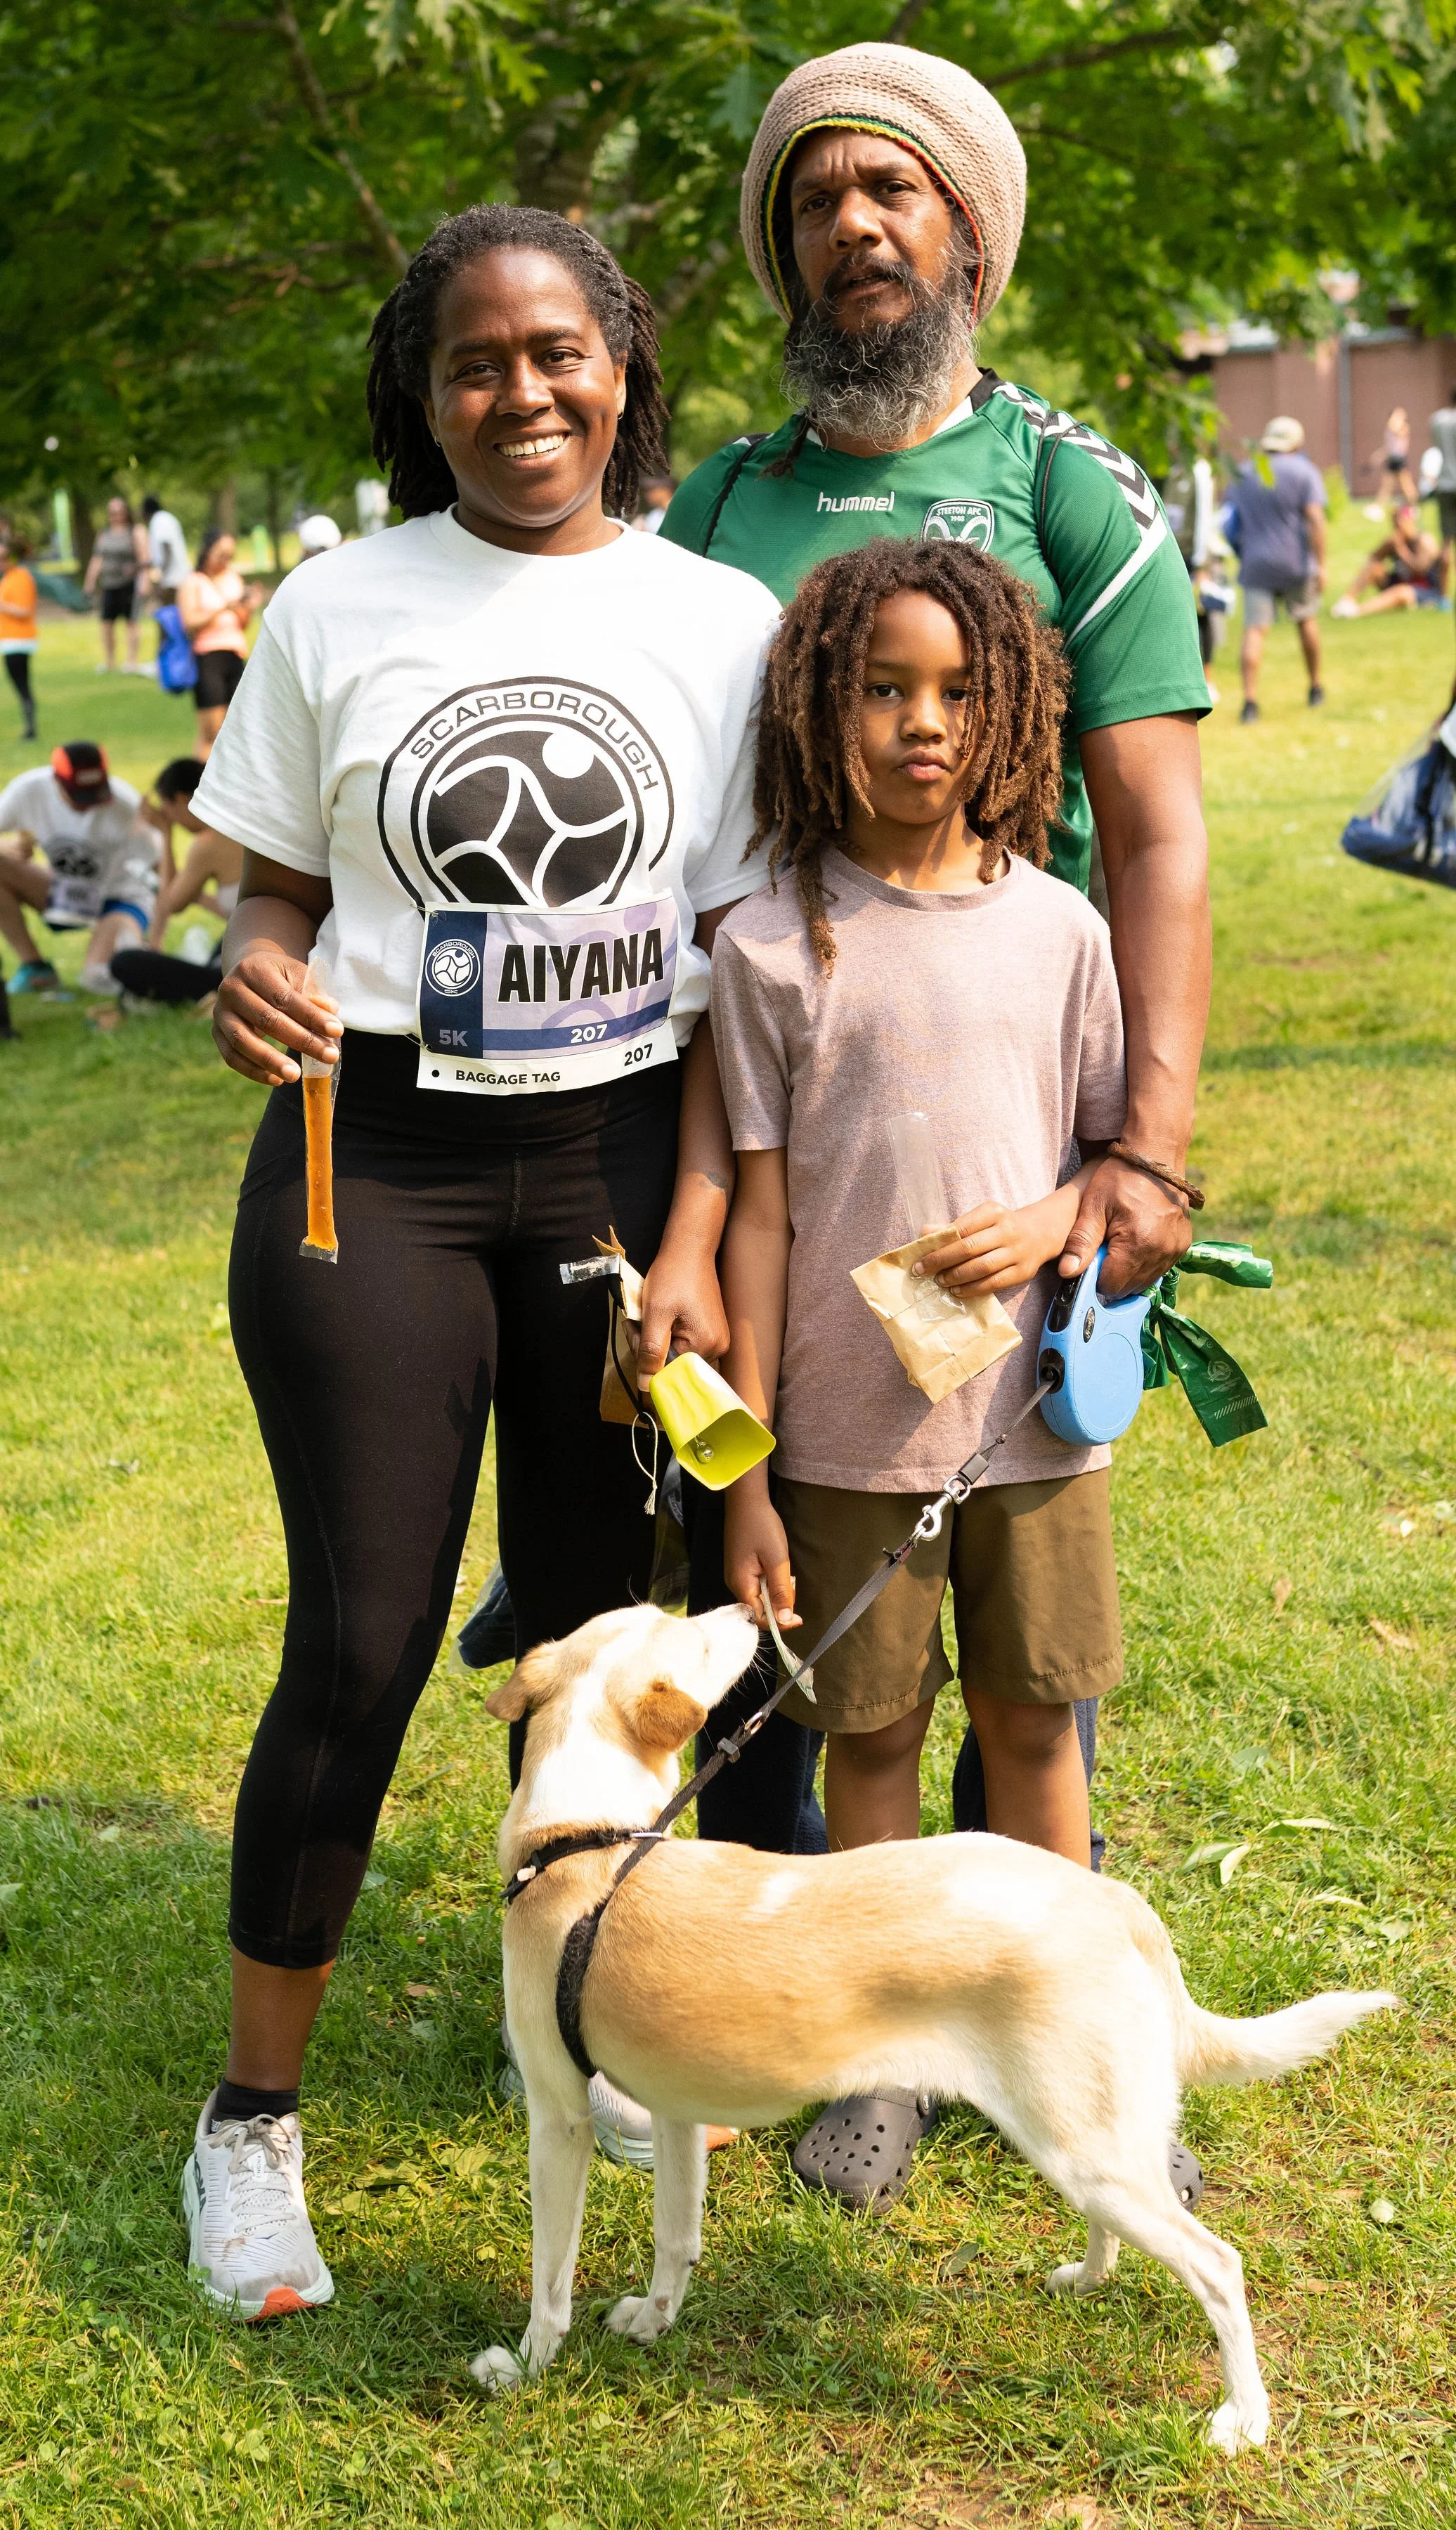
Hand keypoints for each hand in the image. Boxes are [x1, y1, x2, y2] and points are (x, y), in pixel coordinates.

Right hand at [212, 949, 341, 1087]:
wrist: (249, 975)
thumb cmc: (280, 978)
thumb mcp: (298, 976)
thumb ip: (313, 993)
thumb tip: (330, 1009)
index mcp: (254, 970)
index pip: (285, 997)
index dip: (311, 1016)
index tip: (337, 1031)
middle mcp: (231, 989)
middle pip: (266, 1019)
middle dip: (301, 1040)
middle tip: (329, 1056)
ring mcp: (220, 1013)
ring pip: (243, 1041)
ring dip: (271, 1061)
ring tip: (296, 1076)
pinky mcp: (217, 1033)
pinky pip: (232, 1057)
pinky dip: (253, 1071)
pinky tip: (276, 1080)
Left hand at [636, 1236, 729, 1390]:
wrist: (689, 1250)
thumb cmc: (673, 1276)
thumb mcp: (655, 1313)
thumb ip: (650, 1351)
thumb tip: (645, 1386)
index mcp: (706, 1345)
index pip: (668, 1371)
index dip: (645, 1356)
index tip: (634, 1331)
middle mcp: (718, 1348)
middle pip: (674, 1366)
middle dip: (650, 1349)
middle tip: (637, 1323)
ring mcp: (717, 1340)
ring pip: (677, 1356)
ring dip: (658, 1343)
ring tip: (647, 1318)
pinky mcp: (712, 1332)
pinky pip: (685, 1346)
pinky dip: (668, 1336)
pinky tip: (661, 1320)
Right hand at [724, 1482, 797, 1628]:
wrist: (747, 1500)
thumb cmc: (762, 1527)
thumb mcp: (777, 1560)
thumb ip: (780, 1591)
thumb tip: (784, 1620)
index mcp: (741, 1584)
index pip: (759, 1618)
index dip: (779, 1622)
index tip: (799, 1617)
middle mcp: (735, 1583)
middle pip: (759, 1608)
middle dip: (779, 1603)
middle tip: (792, 1584)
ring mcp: (736, 1574)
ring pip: (759, 1596)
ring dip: (776, 1591)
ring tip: (786, 1572)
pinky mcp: (740, 1566)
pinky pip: (756, 1584)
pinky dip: (770, 1581)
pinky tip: (777, 1567)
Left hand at [913, 1191, 1071, 1294]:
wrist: (1040, 1233)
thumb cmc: (1000, 1227)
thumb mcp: (980, 1219)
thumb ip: (952, 1227)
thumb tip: (924, 1234)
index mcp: (993, 1212)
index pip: (961, 1228)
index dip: (938, 1245)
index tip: (919, 1258)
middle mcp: (1007, 1230)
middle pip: (969, 1248)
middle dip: (941, 1262)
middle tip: (923, 1271)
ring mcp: (1017, 1252)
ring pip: (981, 1267)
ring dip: (956, 1277)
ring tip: (940, 1281)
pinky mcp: (1023, 1272)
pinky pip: (993, 1283)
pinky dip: (972, 1289)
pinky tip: (957, 1290)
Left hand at [1059, 1155, 1190, 1297]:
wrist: (1155, 1155)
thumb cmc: (1120, 1177)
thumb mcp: (1093, 1205)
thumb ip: (1080, 1241)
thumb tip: (1067, 1273)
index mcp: (1138, 1243)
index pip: (1111, 1285)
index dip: (1095, 1279)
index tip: (1090, 1262)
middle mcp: (1161, 1251)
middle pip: (1129, 1287)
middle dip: (1113, 1276)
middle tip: (1104, 1250)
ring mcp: (1176, 1249)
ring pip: (1145, 1281)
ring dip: (1130, 1272)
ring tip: (1119, 1245)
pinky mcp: (1183, 1244)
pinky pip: (1160, 1268)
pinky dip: (1145, 1263)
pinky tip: (1135, 1244)